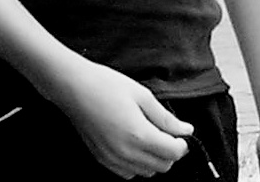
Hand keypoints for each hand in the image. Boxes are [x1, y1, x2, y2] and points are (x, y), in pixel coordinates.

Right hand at [44, 58, 191, 177]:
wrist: (73, 88)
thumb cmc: (106, 85)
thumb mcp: (142, 96)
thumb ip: (166, 118)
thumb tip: (186, 130)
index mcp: (139, 135)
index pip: (173, 153)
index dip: (182, 145)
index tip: (180, 134)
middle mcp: (126, 153)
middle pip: (162, 166)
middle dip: (170, 152)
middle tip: (167, 134)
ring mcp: (112, 159)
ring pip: (146, 172)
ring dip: (154, 159)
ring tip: (148, 137)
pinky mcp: (101, 159)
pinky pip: (128, 173)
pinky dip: (136, 165)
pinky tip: (133, 146)